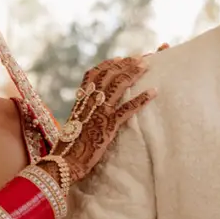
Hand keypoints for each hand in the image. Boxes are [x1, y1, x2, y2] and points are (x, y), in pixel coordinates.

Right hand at [53, 56, 154, 183]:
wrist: (65, 161)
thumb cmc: (68, 148)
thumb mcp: (73, 125)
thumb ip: (82, 114)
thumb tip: (87, 110)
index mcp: (81, 101)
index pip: (94, 75)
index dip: (108, 65)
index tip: (120, 58)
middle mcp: (90, 102)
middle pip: (109, 75)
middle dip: (125, 64)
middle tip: (140, 57)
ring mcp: (100, 113)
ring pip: (118, 86)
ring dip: (133, 73)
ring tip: (147, 65)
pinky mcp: (109, 126)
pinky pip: (128, 109)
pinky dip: (142, 99)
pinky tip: (154, 92)